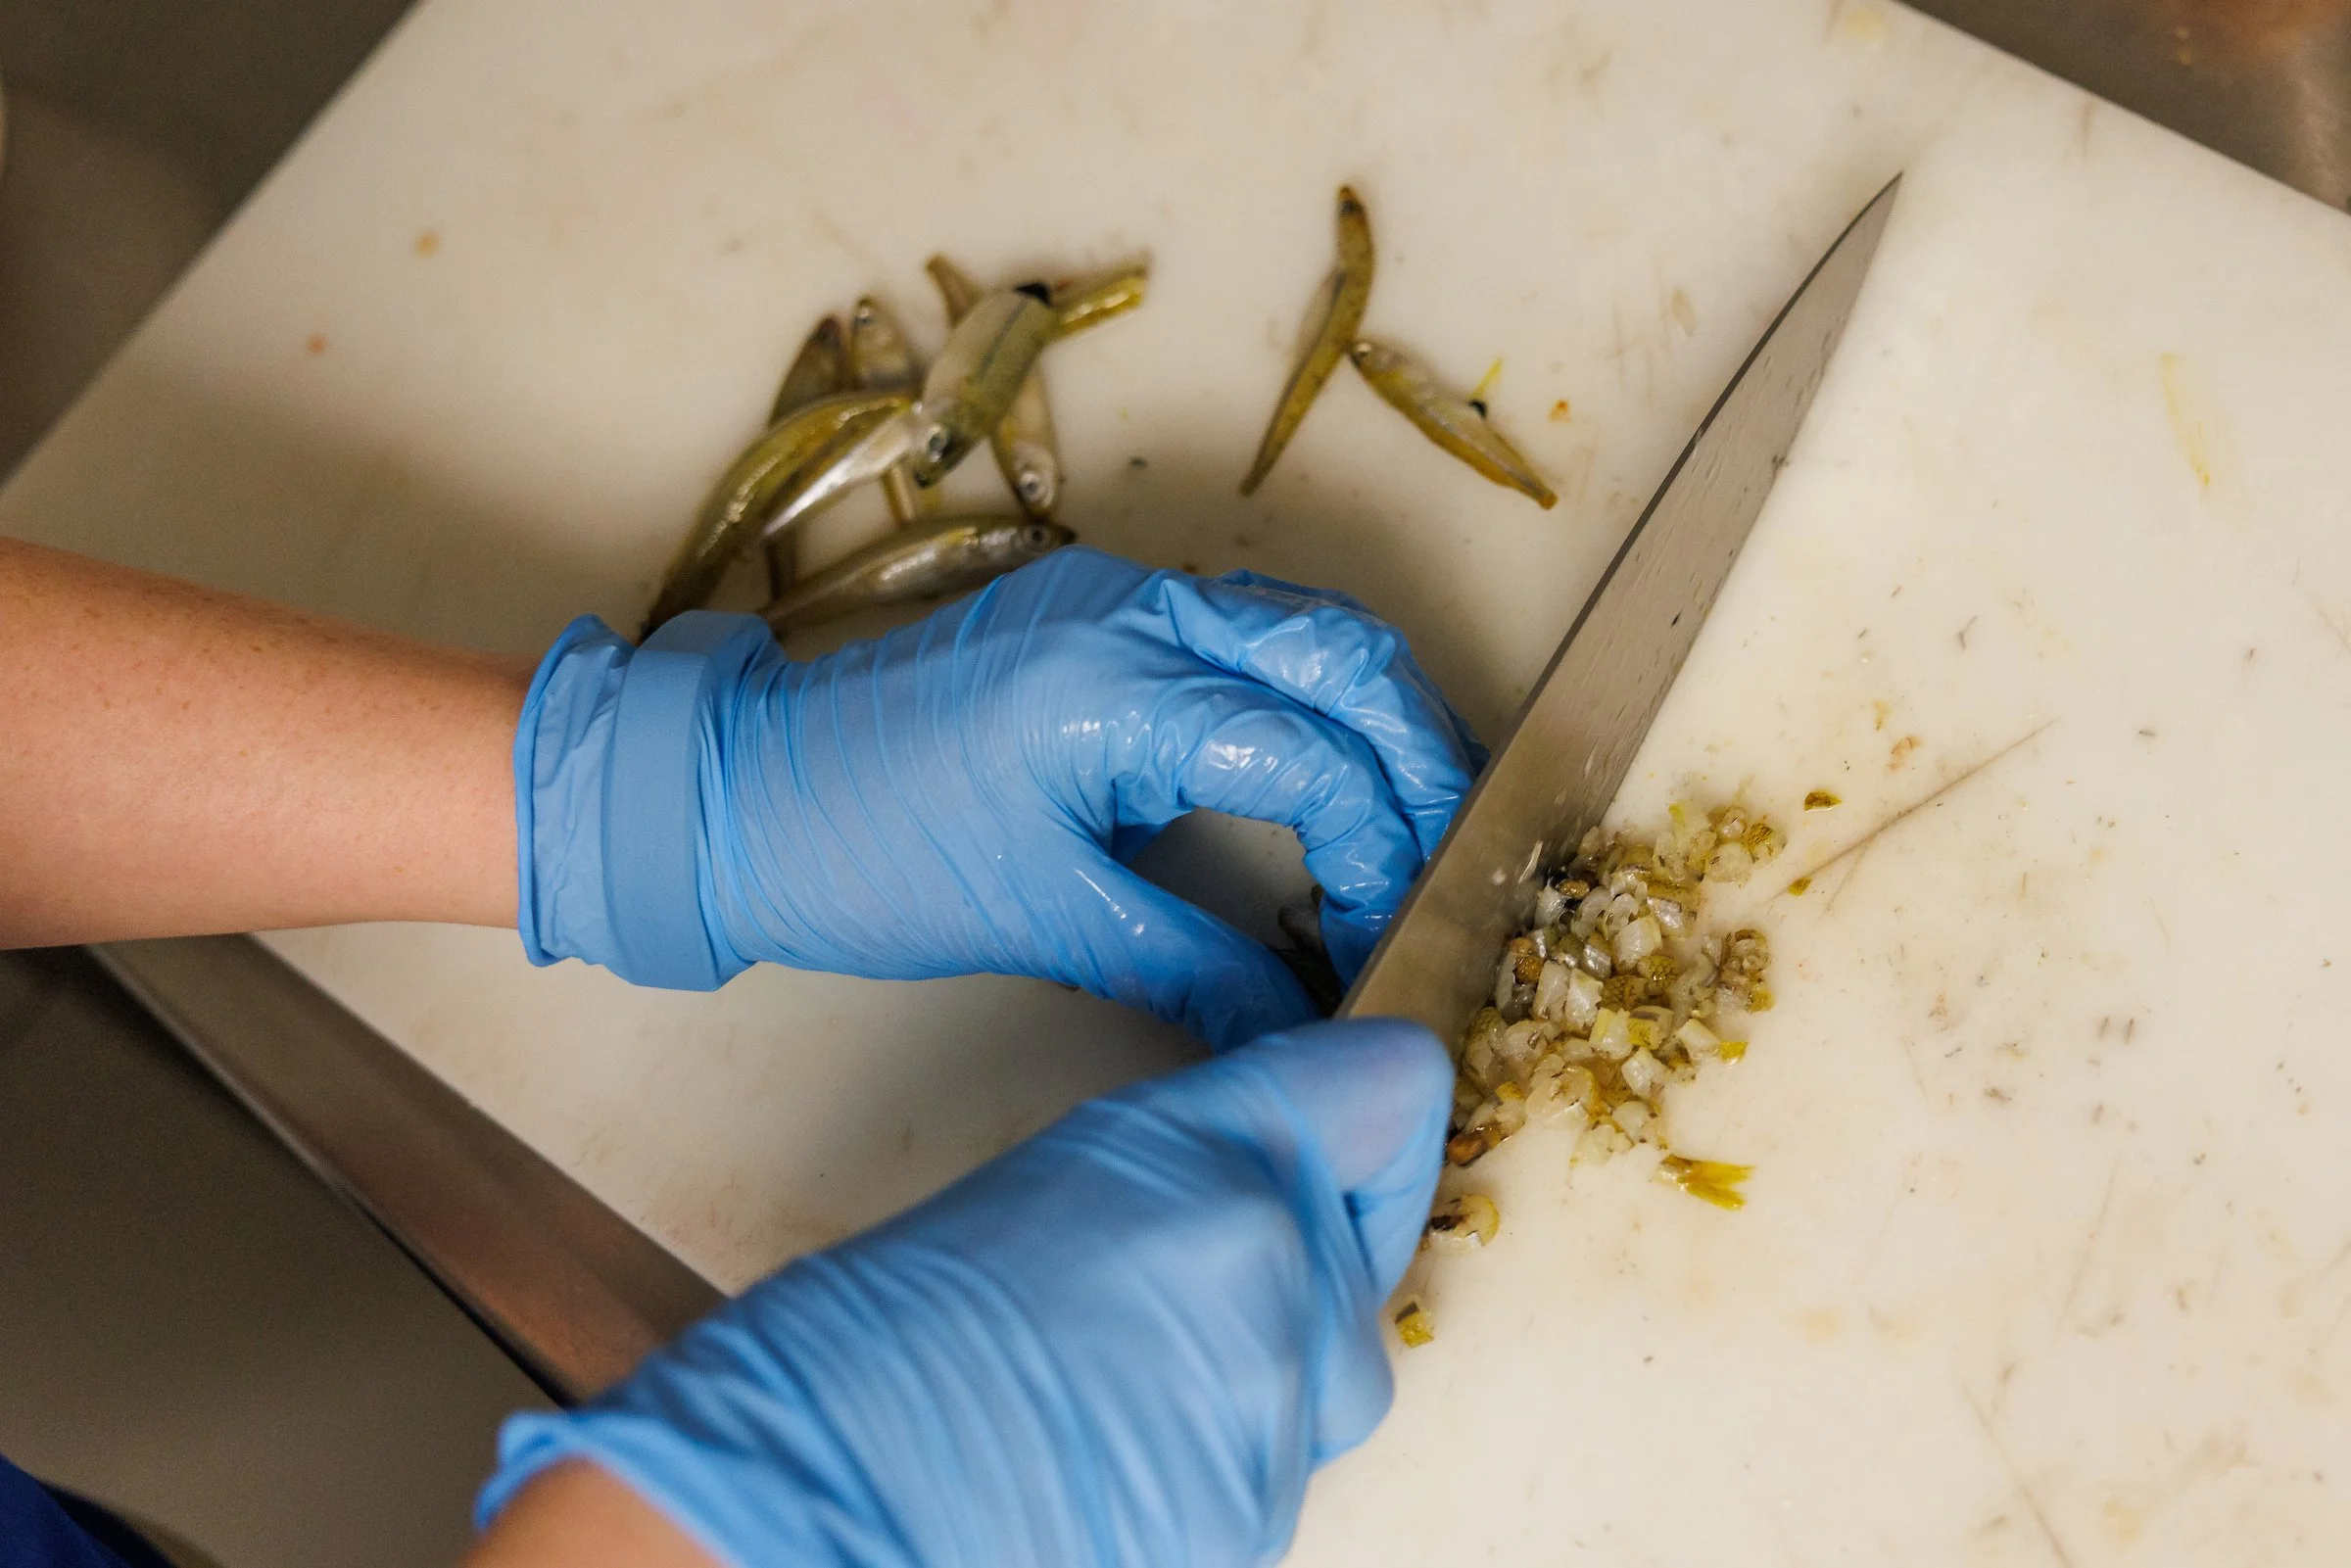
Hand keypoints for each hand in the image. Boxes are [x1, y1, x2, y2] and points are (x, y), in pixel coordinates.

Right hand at [474, 1018, 1451, 1567]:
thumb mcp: (1060, 1177)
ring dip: (1245, 1385)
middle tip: (1160, 1301)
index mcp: (1216, 1151)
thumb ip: (1195, 1166)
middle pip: (1360, 1264)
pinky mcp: (1256, 1523)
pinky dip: (1210, 1468)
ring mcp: (1276, 1412)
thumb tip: (1270, 1184)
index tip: (1335, 1157)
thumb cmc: (876, 1340)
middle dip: (1293, 1282)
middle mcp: (1276, 1271)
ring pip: (1322, 1385)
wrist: (814, 1503)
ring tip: (1108, 1394)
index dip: (1366, 1124)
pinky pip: (1273, 1474)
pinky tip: (1107, 1461)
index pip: (1395, 1086)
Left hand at [515, 547, 1478, 1047]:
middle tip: (1455, 860)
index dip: (1382, 849)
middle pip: (1343, 653)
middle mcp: (1129, 608)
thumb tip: (1304, 1020)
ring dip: (1376, 715)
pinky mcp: (1093, 609)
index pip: (1313, 755)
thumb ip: (1194, 963)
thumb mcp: (1042, 919)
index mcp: (1112, 684)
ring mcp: (1111, 592)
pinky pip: (1244, 631)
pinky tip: (1328, 771)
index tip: (1394, 932)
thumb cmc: (860, 854)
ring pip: (1305, 625)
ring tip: (1414, 820)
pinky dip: (1309, 695)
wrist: (727, 789)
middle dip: (1420, 759)